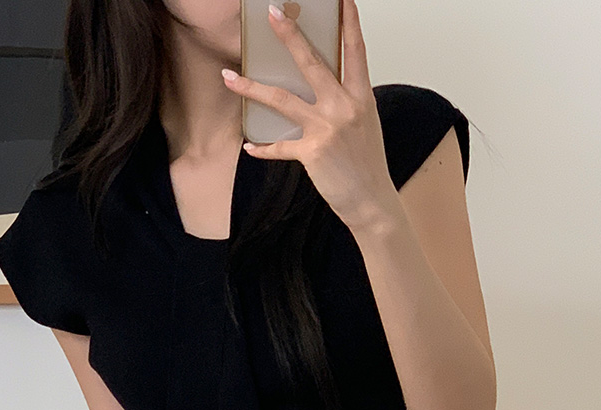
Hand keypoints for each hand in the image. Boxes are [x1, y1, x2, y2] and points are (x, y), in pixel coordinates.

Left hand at [221, 0, 398, 233]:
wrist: (371, 200)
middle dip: (290, 35)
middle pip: (312, 62)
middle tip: (272, 14)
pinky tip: (250, 146)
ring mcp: (326, 128)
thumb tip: (319, 89)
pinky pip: (279, 146)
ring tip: (229, 77)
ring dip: (251, 88)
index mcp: (360, 96)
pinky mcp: (311, 152)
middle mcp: (344, 107)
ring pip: (282, 99)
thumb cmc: (367, 165)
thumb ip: (344, 102)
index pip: (354, 49)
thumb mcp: (363, 124)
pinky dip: (263, 148)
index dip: (348, 20)